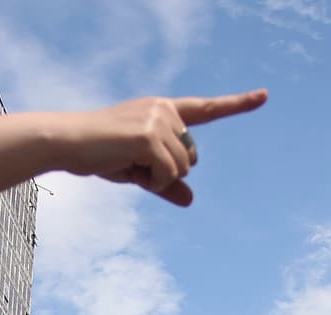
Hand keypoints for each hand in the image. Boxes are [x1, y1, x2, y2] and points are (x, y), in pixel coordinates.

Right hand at [59, 90, 266, 205]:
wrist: (65, 142)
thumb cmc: (96, 154)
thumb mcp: (136, 170)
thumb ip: (165, 183)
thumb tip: (191, 201)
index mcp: (163, 110)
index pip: (205, 108)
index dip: (237, 104)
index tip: (265, 96)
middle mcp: (165, 110)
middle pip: (192, 157)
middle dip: (166, 171)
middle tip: (129, 164)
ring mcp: (159, 121)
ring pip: (181, 168)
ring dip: (156, 177)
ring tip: (123, 163)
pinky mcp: (150, 137)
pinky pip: (167, 174)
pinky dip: (151, 181)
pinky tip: (126, 167)